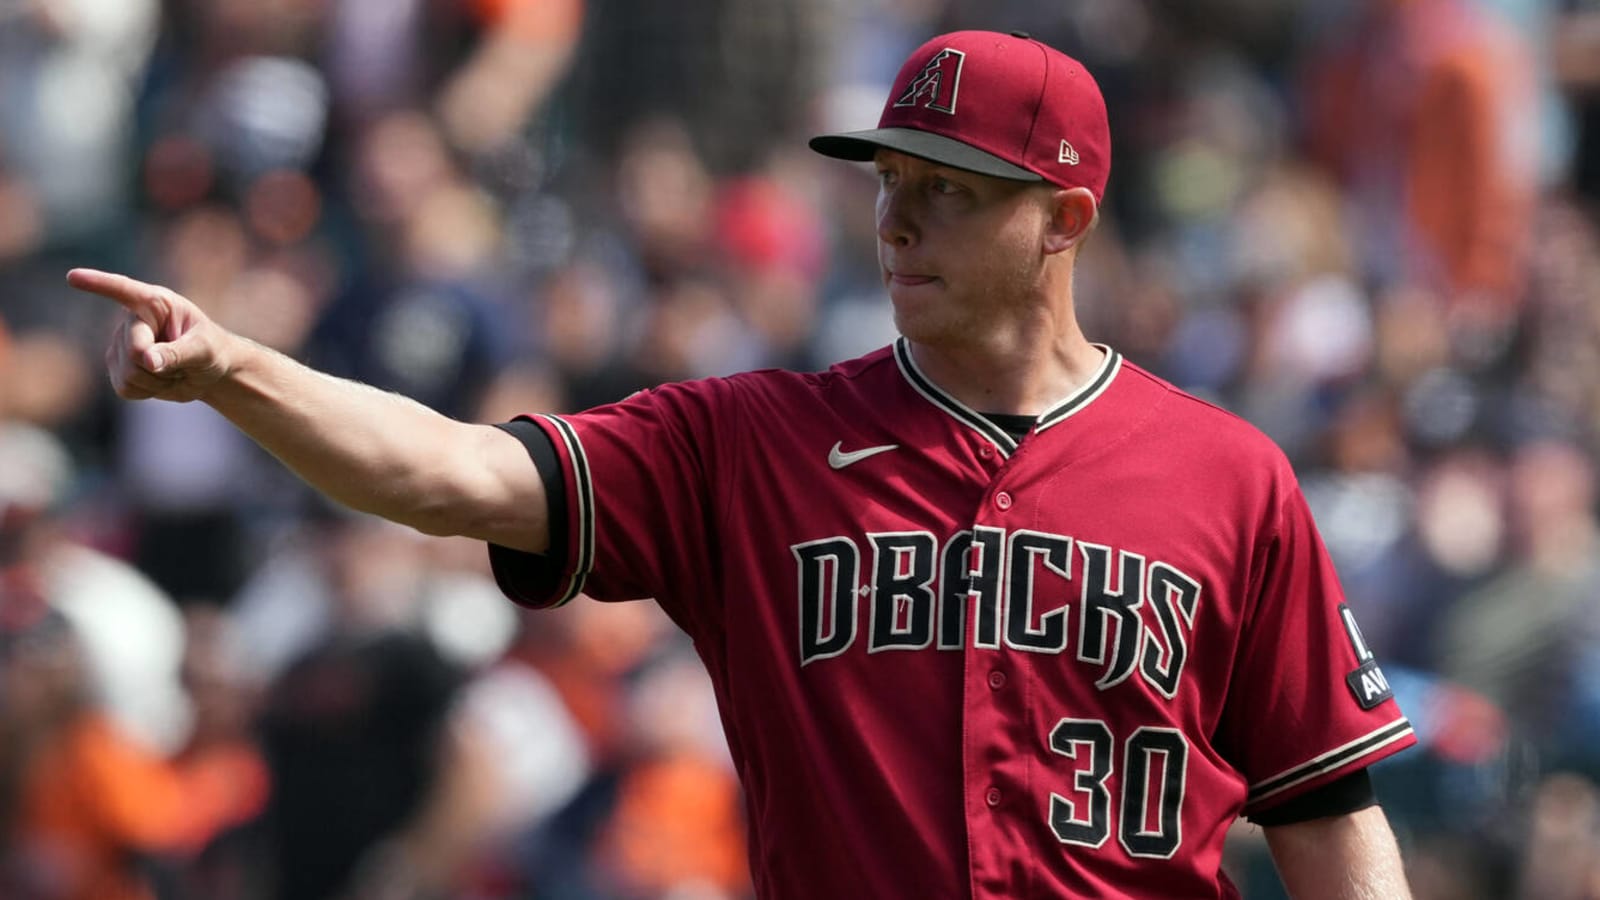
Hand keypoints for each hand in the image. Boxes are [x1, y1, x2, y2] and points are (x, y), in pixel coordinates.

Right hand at [67, 269, 237, 402]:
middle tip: (185, 363)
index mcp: (155, 303)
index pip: (123, 290)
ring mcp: (120, 345)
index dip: (98, 284)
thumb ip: (178, 352)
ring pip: (128, 374)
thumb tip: (146, 360)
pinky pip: (125, 388)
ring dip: (158, 381)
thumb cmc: (210, 349)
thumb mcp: (204, 349)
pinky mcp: (117, 369)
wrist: (206, 372)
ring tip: (173, 370)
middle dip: (161, 366)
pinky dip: (149, 391)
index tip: (73, 277)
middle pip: (134, 351)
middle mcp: (132, 321)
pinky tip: (160, 380)